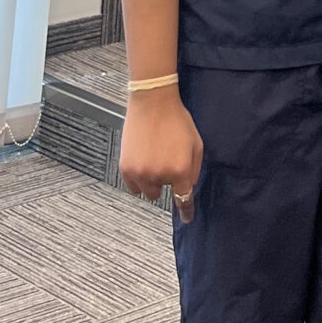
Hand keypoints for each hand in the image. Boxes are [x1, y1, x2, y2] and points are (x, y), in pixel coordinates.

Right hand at [118, 86, 202, 220]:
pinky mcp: (125, 168)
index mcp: (180, 170)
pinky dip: (138, 179)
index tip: (187, 219)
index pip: (183, 199)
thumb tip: (189, 186)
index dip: (186, 211)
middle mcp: (160, 175)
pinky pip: (132, 186)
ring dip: (151, 181)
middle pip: (161, 195)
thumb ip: (195, 168)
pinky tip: (142, 161)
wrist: (152, 103)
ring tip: (153, 159)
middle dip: (165, 183)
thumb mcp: (196, 142)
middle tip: (165, 162)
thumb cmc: (177, 120)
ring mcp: (141, 173)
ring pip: (147, 191)